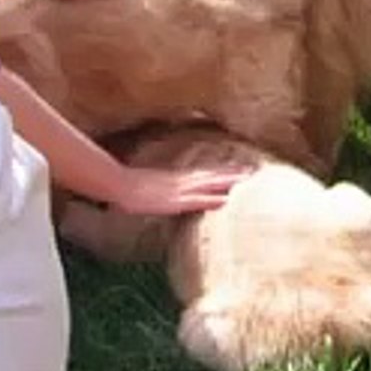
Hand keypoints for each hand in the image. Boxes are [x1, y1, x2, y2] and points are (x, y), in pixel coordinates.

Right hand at [108, 163, 247, 215]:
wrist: (117, 185)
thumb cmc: (126, 186)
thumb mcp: (144, 184)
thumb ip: (154, 185)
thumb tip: (154, 187)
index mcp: (175, 179)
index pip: (203, 174)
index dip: (221, 172)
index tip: (238, 169)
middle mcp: (180, 182)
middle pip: (211, 175)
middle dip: (231, 173)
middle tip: (253, 170)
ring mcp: (178, 190)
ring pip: (208, 184)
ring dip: (228, 182)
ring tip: (248, 179)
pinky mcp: (174, 201)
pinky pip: (197, 200)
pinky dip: (211, 200)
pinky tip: (226, 201)